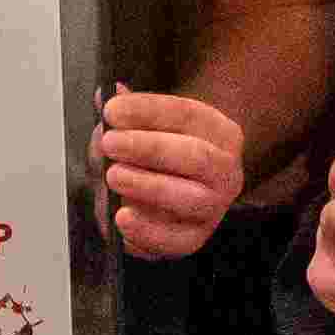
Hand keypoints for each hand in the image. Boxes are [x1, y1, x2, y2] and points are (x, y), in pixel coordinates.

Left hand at [95, 84, 248, 264]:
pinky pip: (175, 241)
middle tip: (109, 143)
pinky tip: (121, 218)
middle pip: (195, 157)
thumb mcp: (149, 126)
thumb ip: (128, 112)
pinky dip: (146, 232)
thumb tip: (108, 94)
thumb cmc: (163, 152)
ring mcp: (213, 208)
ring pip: (190, 199)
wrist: (180, 189)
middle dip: (148, 148)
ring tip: (113, 176)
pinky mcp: (194, 238)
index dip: (147, 111)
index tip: (112, 111)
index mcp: (220, 132)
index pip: (187, 114)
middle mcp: (225, 171)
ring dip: (147, 187)